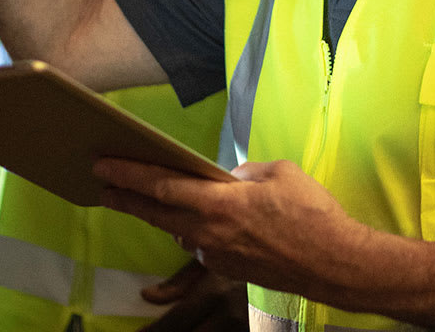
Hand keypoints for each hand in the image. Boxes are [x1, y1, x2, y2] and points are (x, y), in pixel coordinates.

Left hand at [95, 157, 369, 301]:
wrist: (332, 263)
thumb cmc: (311, 213)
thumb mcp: (280, 173)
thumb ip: (246, 174)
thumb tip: (230, 180)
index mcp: (219, 202)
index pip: (162, 185)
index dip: (129, 174)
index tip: (103, 165)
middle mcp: (209, 232)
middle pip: (156, 212)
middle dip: (126, 198)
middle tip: (102, 186)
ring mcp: (217, 255)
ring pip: (182, 229)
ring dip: (165, 214)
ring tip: (155, 198)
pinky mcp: (228, 270)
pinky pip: (206, 244)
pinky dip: (200, 230)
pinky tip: (215, 221)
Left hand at [138, 260, 247, 331]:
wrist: (295, 257)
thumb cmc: (251, 253)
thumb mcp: (216, 259)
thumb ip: (181, 281)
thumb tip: (148, 296)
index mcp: (215, 294)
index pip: (173, 323)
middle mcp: (229, 317)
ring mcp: (244, 328)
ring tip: (181, 328)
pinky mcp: (257, 330)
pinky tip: (202, 327)